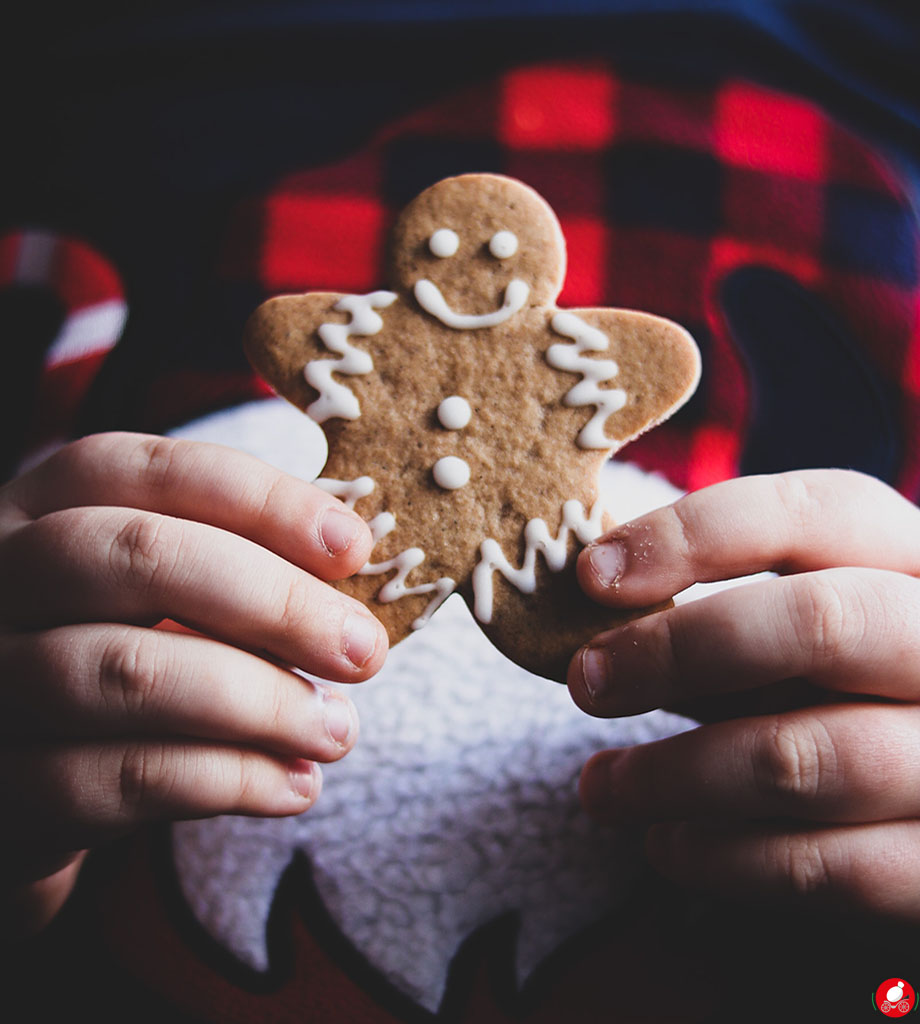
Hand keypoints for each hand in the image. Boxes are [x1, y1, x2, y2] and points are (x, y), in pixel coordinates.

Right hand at [0, 433, 386, 934]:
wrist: (22, 784)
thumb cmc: (121, 662)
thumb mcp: (159, 598)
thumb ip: (235, 567)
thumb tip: (355, 560)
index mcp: (45, 510)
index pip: (152, 470)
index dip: (264, 501)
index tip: (355, 548)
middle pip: (140, 555)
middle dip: (275, 601)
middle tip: (364, 651)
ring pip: (130, 671)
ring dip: (261, 702)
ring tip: (338, 729)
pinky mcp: (2, 785)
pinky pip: (120, 779)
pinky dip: (228, 779)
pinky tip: (293, 785)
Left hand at [567, 469, 919, 921]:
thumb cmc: (853, 707)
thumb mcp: (811, 645)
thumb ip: (735, 623)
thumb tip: (602, 628)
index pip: (822, 513)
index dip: (697, 533)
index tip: (593, 573)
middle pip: (820, 622)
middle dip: (679, 649)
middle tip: (587, 682)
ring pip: (805, 755)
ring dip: (675, 773)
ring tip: (602, 788)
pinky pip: (829, 866)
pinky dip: (726, 858)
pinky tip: (669, 846)